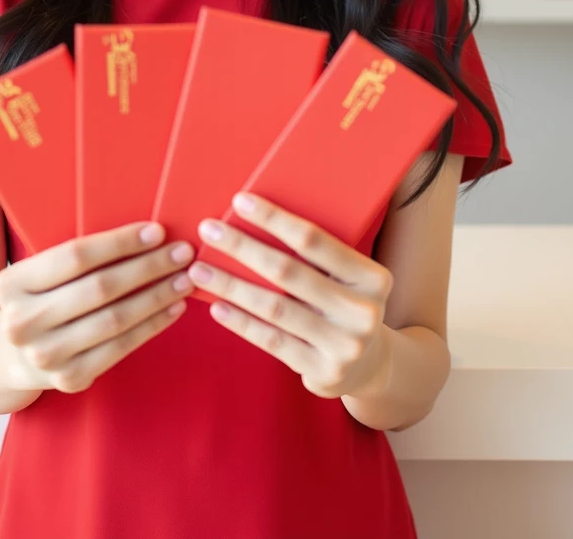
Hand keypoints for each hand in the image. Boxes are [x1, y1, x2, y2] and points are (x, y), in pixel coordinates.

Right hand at [0, 221, 195, 394]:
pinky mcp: (70, 378)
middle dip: (148, 267)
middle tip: (182, 253)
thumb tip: (148, 234)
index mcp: (11, 284)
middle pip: (99, 288)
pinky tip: (173, 308)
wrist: (14, 356)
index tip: (157, 232)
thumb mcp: (41, 274)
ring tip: (184, 279)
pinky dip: (152, 325)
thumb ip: (78, 258)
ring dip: (157, 296)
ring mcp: (45, 355)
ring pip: (115, 319)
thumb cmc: (41, 299)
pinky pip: (122, 347)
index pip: (75, 256)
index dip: (120, 243)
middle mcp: (22, 322)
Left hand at [188, 193, 393, 400]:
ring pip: (275, 308)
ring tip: (199, 270)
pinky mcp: (324, 372)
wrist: (369, 365)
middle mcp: (363, 311)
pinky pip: (273, 341)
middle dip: (243, 247)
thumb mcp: (347, 278)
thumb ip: (315, 257)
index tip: (239, 201)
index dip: (275, 219)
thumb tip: (250, 220)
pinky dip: (241, 322)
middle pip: (289, 272)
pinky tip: (216, 307)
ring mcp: (345, 346)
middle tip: (208, 230)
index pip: (315, 240)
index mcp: (373, 278)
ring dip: (231, 286)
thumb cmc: (343, 305)